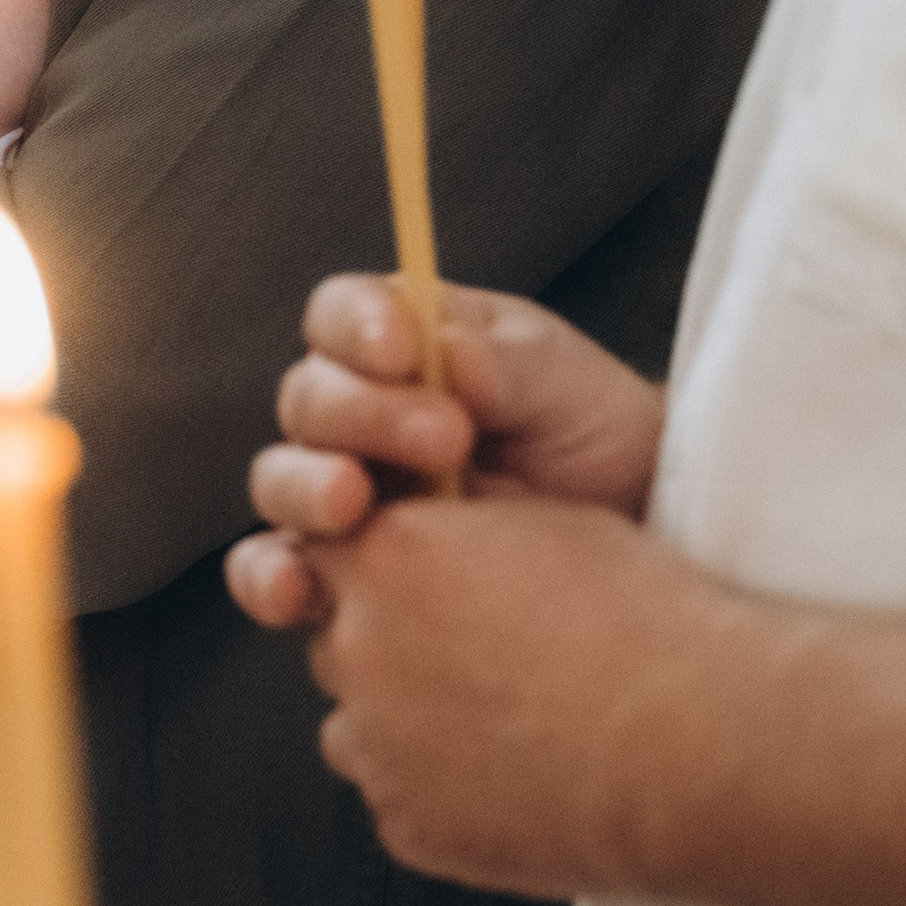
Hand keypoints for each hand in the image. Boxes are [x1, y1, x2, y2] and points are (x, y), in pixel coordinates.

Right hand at [225, 275, 665, 637]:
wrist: (634, 526)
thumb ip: (499, 361)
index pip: (340, 315)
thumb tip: (437, 350)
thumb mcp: (561, 380)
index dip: (357, 327)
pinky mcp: (343, 572)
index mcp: (397, 343)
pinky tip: (295, 590)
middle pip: (309, 401)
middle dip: (362, 415)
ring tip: (357, 504)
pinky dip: (272, 577)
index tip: (404, 349)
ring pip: (283, 481)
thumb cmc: (592, 432)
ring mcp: (342, 493)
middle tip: (444, 437)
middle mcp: (355, 415)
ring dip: (308, 488)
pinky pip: (279, 569)